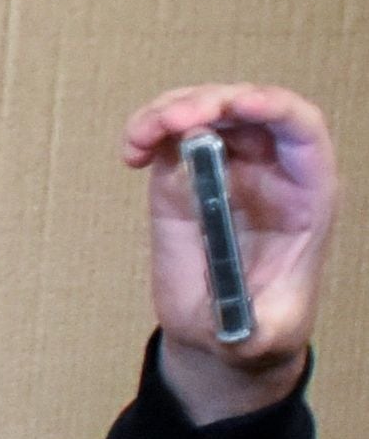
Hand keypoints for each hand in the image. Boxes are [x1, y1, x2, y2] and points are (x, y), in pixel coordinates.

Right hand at [124, 83, 334, 424]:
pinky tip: (132, 152)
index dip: (272, 108)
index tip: (236, 106)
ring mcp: (227, 169)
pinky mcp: (185, 179)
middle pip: (249, 107)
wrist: (227, 333)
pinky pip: (171, 137)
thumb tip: (224, 313)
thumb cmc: (259, 329)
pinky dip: (148, 131)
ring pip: (207, 110)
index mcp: (307, 194)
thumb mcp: (263, 337)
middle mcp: (270, 170)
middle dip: (211, 101)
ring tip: (139, 137)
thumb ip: (249, 327)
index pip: (300, 129)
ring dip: (171, 109)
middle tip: (171, 122)